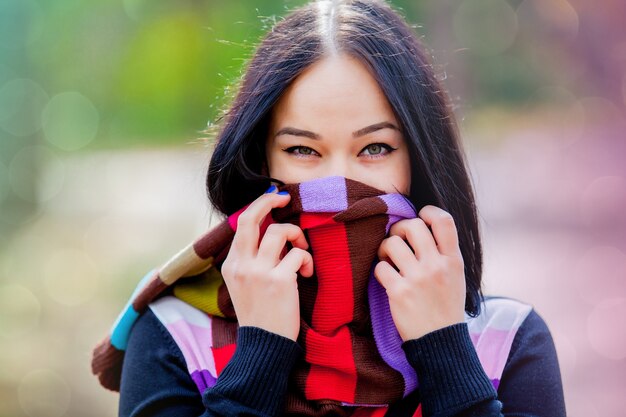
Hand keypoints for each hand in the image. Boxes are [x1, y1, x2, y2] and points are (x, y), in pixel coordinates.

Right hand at [220, 188, 313, 340]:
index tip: (274, 200)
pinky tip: (306, 273)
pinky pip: (299, 254)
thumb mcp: (243, 284)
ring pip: (280, 232)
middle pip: (251, 217)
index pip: (242, 224)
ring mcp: (259, 272)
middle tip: (285, 198)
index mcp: (231, 264)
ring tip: (302, 250)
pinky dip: (307, 260)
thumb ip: (250, 259)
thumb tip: (269, 232)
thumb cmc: (259, 313)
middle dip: (269, 201)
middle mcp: (241, 264)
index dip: (259, 206)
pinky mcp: (279, 281)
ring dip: (297, 235)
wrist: (264, 344)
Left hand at [374, 205, 465, 340]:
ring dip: (385, 249)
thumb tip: (423, 225)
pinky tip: (387, 279)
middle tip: (397, 241)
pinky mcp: (399, 292)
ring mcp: (418, 278)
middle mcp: (437, 266)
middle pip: (412, 226)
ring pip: (391, 243)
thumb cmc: (446, 306)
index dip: (428, 211)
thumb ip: (444, 252)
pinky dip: (380, 270)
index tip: (420, 218)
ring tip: (389, 260)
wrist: (440, 342)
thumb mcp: (457, 276)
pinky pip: (380, 267)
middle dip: (399, 229)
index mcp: (454, 260)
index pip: (444, 220)